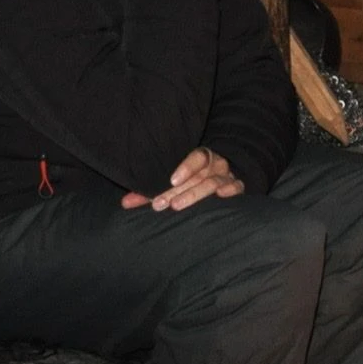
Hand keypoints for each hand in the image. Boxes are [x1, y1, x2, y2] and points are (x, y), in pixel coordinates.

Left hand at [122, 147, 243, 211]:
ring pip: (214, 183)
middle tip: (160, 204)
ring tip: (177, 206)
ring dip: (195, 194)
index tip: (171, 180)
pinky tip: (222, 196)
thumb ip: (149, 191)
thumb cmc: (191, 179)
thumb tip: (125, 204)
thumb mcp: (171, 182)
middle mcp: (216, 164)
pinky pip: (237, 187)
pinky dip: (231, 190)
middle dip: (179, 191)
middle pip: (198, 175)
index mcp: (201, 158)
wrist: (222, 172)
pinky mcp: (237, 187)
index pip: (197, 157)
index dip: (186, 167)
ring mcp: (227, 176)